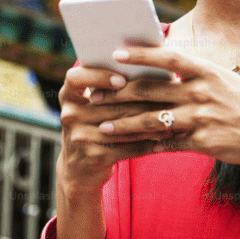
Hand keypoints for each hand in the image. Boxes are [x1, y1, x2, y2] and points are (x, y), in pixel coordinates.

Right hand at [57, 64, 170, 192]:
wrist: (78, 169)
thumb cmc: (93, 127)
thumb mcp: (90, 106)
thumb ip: (107, 88)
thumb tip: (148, 69)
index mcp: (68, 95)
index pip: (76, 78)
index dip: (99, 77)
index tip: (122, 79)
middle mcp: (70, 115)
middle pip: (110, 105)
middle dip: (143, 101)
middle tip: (168, 97)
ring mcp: (79, 137)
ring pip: (123, 126)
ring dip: (151, 123)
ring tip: (171, 119)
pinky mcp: (93, 157)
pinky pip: (127, 148)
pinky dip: (148, 144)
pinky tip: (163, 141)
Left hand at [88, 47, 239, 170]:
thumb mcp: (223, 80)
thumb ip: (192, 75)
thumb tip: (158, 67)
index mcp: (207, 71)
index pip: (168, 57)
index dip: (140, 54)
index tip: (115, 52)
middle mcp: (202, 92)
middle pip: (151, 90)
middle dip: (118, 93)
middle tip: (95, 95)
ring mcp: (201, 119)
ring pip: (151, 121)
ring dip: (123, 124)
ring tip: (102, 126)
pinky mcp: (201, 143)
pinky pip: (165, 144)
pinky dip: (144, 146)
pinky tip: (126, 147)